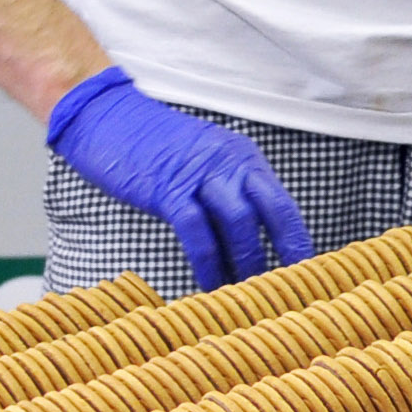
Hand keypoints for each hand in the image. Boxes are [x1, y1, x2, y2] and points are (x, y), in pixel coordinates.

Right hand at [44, 67, 314, 289]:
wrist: (105, 117)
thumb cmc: (149, 148)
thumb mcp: (201, 161)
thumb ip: (224, 190)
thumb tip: (243, 239)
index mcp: (242, 157)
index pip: (282, 204)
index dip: (297, 241)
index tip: (305, 273)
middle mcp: (228, 162)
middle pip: (271, 211)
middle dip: (284, 253)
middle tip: (284, 290)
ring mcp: (199, 174)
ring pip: (238, 223)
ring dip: (245, 262)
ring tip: (245, 294)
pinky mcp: (168, 189)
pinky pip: (197, 232)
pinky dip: (208, 263)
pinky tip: (209, 284)